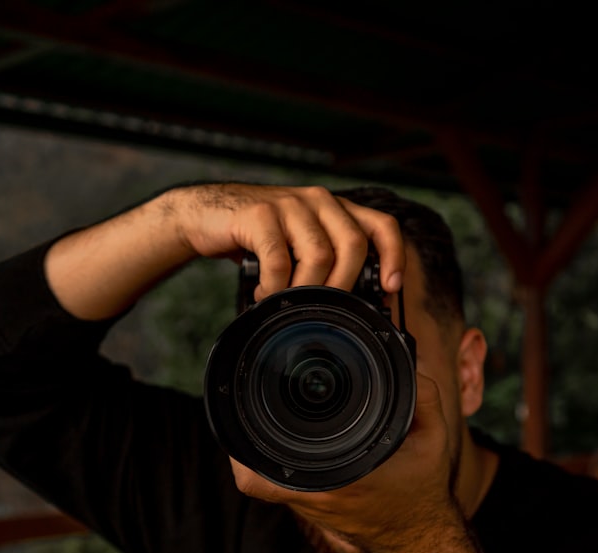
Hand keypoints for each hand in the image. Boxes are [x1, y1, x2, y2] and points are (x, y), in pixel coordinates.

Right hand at [164, 184, 404, 298]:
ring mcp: (290, 203)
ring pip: (319, 255)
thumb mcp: (298, 244)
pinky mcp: (260, 213)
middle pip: (353, 245)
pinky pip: (279, 261)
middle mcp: (319, 200)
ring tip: (285, 301)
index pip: (382, 225)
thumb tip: (352, 304)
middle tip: (322, 307)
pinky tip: (265, 293)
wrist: (204, 216)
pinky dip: (274, 287)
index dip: (393, 257)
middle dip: (342, 286)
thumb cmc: (257, 237)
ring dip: (305, 290)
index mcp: (335, 208)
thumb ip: (325, 260)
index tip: (390, 288)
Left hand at [228, 374, 459, 552]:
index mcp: (338, 482)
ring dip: (257, 447)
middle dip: (246, 436)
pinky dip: (271, 460)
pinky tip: (279, 434)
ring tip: (262, 411)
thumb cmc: (422, 489)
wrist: (417, 537)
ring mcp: (309, 505)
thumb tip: (408, 364)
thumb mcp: (434, 440)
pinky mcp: (310, 505)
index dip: (245, 448)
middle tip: (250, 400)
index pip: (268, 477)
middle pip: (254, 472)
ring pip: (262, 478)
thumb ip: (424, 398)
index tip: (249, 413)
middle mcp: (316, 497)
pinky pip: (275, 483)